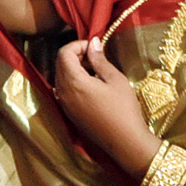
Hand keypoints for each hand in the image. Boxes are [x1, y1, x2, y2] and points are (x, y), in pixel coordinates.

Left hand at [54, 38, 159, 175]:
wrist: (126, 142)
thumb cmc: (124, 109)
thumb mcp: (115, 80)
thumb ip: (99, 60)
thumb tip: (92, 43)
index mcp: (73, 82)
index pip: (64, 53)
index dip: (78, 45)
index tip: (94, 47)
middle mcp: (63, 92)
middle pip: (59, 64)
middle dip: (75, 55)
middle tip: (95, 57)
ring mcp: (64, 104)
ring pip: (61, 77)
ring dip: (74, 68)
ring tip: (95, 70)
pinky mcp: (69, 114)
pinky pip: (64, 90)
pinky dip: (73, 82)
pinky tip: (91, 85)